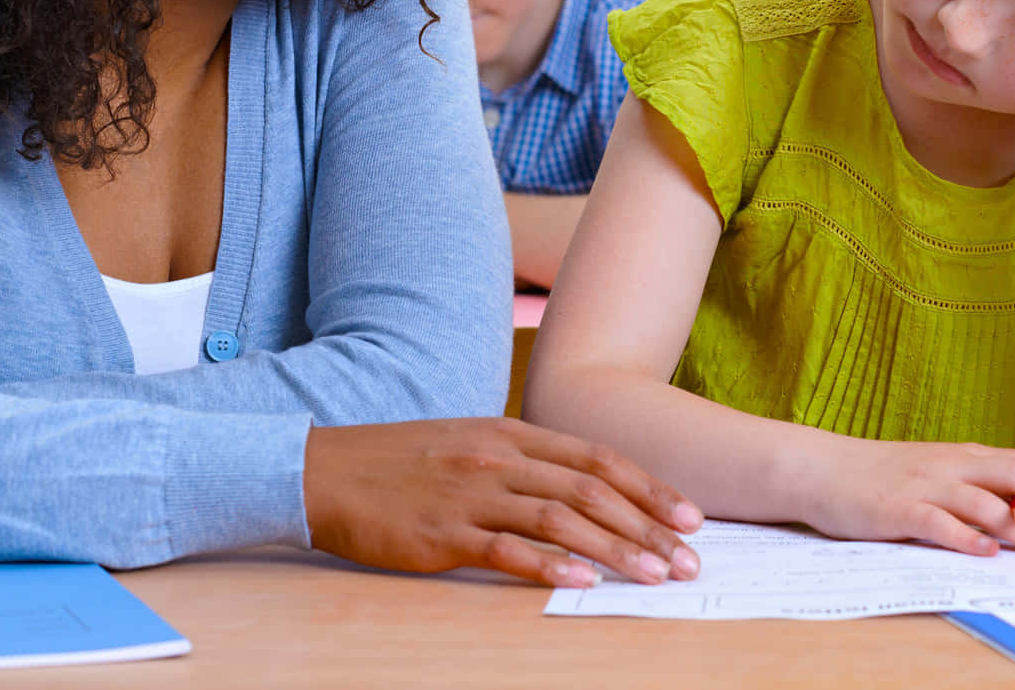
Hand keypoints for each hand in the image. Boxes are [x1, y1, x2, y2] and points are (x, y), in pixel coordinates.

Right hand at [300, 419, 702, 587]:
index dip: (649, 486)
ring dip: (617, 549)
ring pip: (562, 519)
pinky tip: (585, 581)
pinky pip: (507, 550)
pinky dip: (551, 565)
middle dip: (648, 526)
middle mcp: (499, 458)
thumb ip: (521, 462)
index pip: (596, 458)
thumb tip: (579, 492)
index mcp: (510, 433)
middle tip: (688, 558)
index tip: (690, 515)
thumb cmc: (400, 464)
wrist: (324, 471)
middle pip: (591, 491)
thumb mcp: (468, 444)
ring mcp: (472, 494)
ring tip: (655, 576)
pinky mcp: (443, 533)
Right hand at [801, 438, 1014, 555]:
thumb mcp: (933, 473)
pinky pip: (941, 522)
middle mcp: (951, 465)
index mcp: (964, 456)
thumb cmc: (880, 477)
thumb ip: (970, 488)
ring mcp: (926, 485)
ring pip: (986, 500)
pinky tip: (986, 553)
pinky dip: (968, 538)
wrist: (823, 469)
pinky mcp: (900, 509)